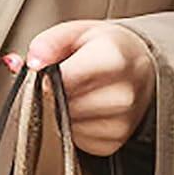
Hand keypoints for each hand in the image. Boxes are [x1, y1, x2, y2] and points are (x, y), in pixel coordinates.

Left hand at [4, 21, 155, 155]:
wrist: (141, 68)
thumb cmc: (108, 48)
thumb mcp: (77, 32)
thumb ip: (49, 42)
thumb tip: (33, 62)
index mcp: (113, 60)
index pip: (64, 80)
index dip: (45, 76)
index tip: (42, 71)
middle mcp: (122, 94)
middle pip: (63, 103)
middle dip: (51, 92)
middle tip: (61, 78)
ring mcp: (121, 122)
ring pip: (65, 123)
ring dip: (60, 109)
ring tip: (77, 90)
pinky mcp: (114, 142)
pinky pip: (75, 138)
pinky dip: (72, 125)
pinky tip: (85, 107)